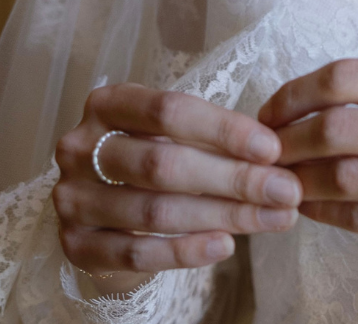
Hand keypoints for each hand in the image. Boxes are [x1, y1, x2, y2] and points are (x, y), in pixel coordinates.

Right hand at [53, 83, 302, 292]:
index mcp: (107, 103)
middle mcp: (80, 147)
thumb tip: (275, 156)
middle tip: (285, 190)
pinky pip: (136, 254)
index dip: (224, 130)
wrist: (102, 209)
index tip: (272, 148)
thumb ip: (214, 140)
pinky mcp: (75, 246)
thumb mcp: (174, 133)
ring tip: (271, 218)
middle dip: (233, 179)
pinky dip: (185, 251)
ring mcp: (72, 198)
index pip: (170, 111)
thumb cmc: (151, 155)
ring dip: (222, 216)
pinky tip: (225, 245)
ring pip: (155, 211)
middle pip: (164, 164)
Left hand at [260, 59, 357, 290]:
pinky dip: (330, 214)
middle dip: (285, 140)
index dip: (295, 93)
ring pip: (349, 176)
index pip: (350, 77)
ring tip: (277, 184)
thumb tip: (324, 105)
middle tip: (259, 151)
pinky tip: (313, 210)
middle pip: (340, 125)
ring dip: (300, 182)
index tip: (268, 110)